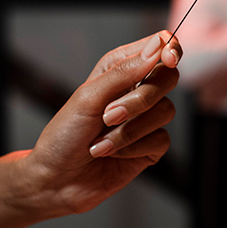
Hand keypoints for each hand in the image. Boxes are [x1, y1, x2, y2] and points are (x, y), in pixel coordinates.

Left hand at [24, 31, 180, 214]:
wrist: (56, 180)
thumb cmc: (64, 135)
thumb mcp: (88, 97)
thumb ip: (125, 71)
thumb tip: (158, 47)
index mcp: (121, 69)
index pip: (159, 47)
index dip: (170, 49)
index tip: (167, 60)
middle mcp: (136, 90)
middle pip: (168, 78)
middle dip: (140, 99)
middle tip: (109, 115)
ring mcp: (147, 119)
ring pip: (166, 111)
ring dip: (128, 131)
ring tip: (100, 141)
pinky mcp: (151, 145)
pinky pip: (161, 139)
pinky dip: (131, 148)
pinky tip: (110, 153)